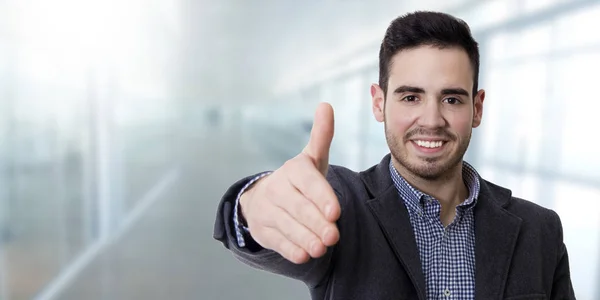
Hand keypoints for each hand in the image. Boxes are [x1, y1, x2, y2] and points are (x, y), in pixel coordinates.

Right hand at [240, 102, 340, 263]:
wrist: (265, 199)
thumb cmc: (299, 180)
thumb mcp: (311, 159)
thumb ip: (321, 136)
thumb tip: (325, 105)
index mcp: (293, 170)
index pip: (307, 182)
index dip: (321, 197)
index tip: (336, 212)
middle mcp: (278, 188)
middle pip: (298, 208)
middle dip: (317, 223)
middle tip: (333, 236)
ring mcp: (267, 210)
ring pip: (288, 226)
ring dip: (306, 238)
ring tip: (322, 248)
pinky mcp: (263, 230)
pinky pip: (277, 241)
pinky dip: (291, 249)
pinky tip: (304, 254)